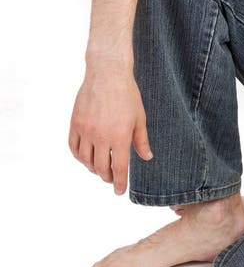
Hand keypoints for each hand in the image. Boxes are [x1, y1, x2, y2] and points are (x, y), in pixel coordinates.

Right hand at [68, 65, 153, 195]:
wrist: (107, 75)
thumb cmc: (127, 95)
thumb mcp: (140, 118)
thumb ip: (141, 141)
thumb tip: (146, 158)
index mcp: (119, 137)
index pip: (118, 168)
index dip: (119, 183)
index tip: (119, 191)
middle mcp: (100, 137)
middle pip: (100, 167)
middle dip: (106, 177)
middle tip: (111, 179)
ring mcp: (85, 131)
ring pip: (85, 160)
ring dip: (92, 168)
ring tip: (99, 169)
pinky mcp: (75, 124)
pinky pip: (73, 147)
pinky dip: (79, 156)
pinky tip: (85, 157)